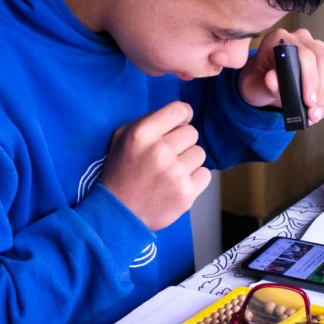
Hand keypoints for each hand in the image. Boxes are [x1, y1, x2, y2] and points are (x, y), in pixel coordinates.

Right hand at [100, 101, 210, 231]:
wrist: (119, 213)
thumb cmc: (121, 172)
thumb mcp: (122, 138)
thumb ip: (147, 121)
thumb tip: (179, 116)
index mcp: (143, 133)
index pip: (179, 110)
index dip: (182, 116)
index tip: (179, 125)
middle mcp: (160, 150)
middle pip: (192, 132)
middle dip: (182, 142)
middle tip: (169, 155)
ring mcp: (175, 173)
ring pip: (200, 153)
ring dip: (188, 161)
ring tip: (172, 171)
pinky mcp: (186, 193)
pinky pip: (205, 174)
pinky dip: (194, 179)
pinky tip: (178, 184)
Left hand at [237, 28, 323, 124]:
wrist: (263, 83)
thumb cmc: (257, 81)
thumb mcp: (253, 86)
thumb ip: (264, 84)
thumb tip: (272, 79)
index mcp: (280, 39)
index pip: (303, 54)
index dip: (309, 78)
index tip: (308, 101)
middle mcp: (301, 39)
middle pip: (322, 61)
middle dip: (320, 91)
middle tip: (313, 113)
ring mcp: (316, 48)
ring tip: (315, 116)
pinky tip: (320, 111)